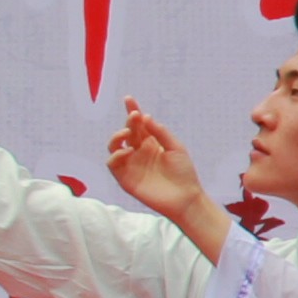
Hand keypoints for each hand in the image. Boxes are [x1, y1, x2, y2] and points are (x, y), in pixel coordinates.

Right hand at [103, 101, 233, 258]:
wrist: (185, 198)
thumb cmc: (184, 173)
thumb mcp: (176, 148)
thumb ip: (161, 132)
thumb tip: (145, 117)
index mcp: (152, 143)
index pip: (138, 124)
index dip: (132, 111)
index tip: (129, 99)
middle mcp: (139, 151)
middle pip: (127, 131)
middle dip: (129, 121)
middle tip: (135, 116)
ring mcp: (131, 164)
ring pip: (115, 146)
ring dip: (117, 136)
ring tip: (127, 133)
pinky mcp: (125, 178)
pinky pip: (112, 163)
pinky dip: (115, 155)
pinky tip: (126, 152)